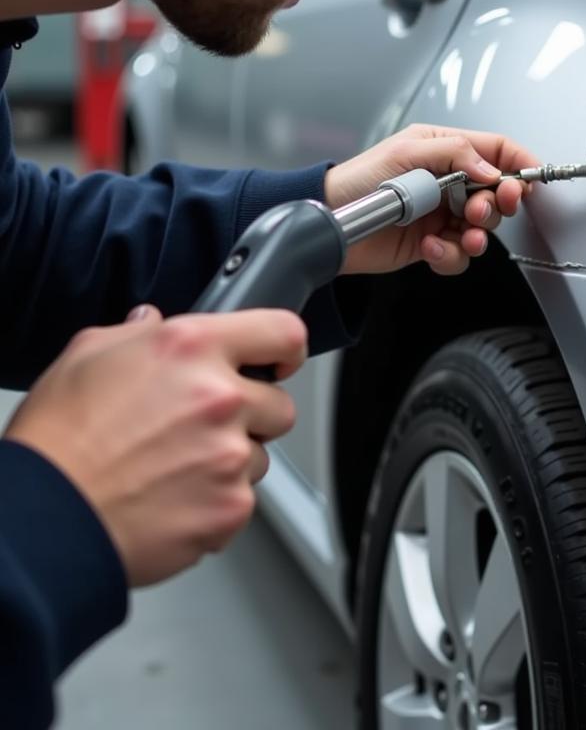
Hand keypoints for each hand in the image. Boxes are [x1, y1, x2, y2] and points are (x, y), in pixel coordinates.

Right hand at [4, 305, 306, 586]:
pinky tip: (174, 499)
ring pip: (261, 455)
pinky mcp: (231, 506)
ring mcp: (230, 455)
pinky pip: (243, 500)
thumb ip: (135, 332)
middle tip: (205, 428)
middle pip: (280, 404)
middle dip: (252, 416)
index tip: (280, 361)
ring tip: (176, 468)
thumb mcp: (87, 356)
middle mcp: (219, 397)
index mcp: (191, 348)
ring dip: (232, 462)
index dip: (285, 347)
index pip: (282, 331)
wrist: (44, 519)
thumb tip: (152, 322)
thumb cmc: (58, 442)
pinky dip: (216, 503)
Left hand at [325, 124, 539, 275]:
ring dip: (477, 235)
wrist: (332, 223)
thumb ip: (454, 154)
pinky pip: (460, 254)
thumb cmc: (358, 180)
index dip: (518, 163)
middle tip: (481, 210)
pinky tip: (430, 247)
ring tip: (462, 236)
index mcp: (445, 150)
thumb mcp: (406, 153)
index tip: (531, 179)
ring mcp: (442, 214)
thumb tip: (491, 169)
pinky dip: (451, 254)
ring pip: (483, 228)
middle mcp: (449, 182)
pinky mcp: (433, 243)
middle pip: (497, 193)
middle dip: (496, 205)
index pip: (496, 151)